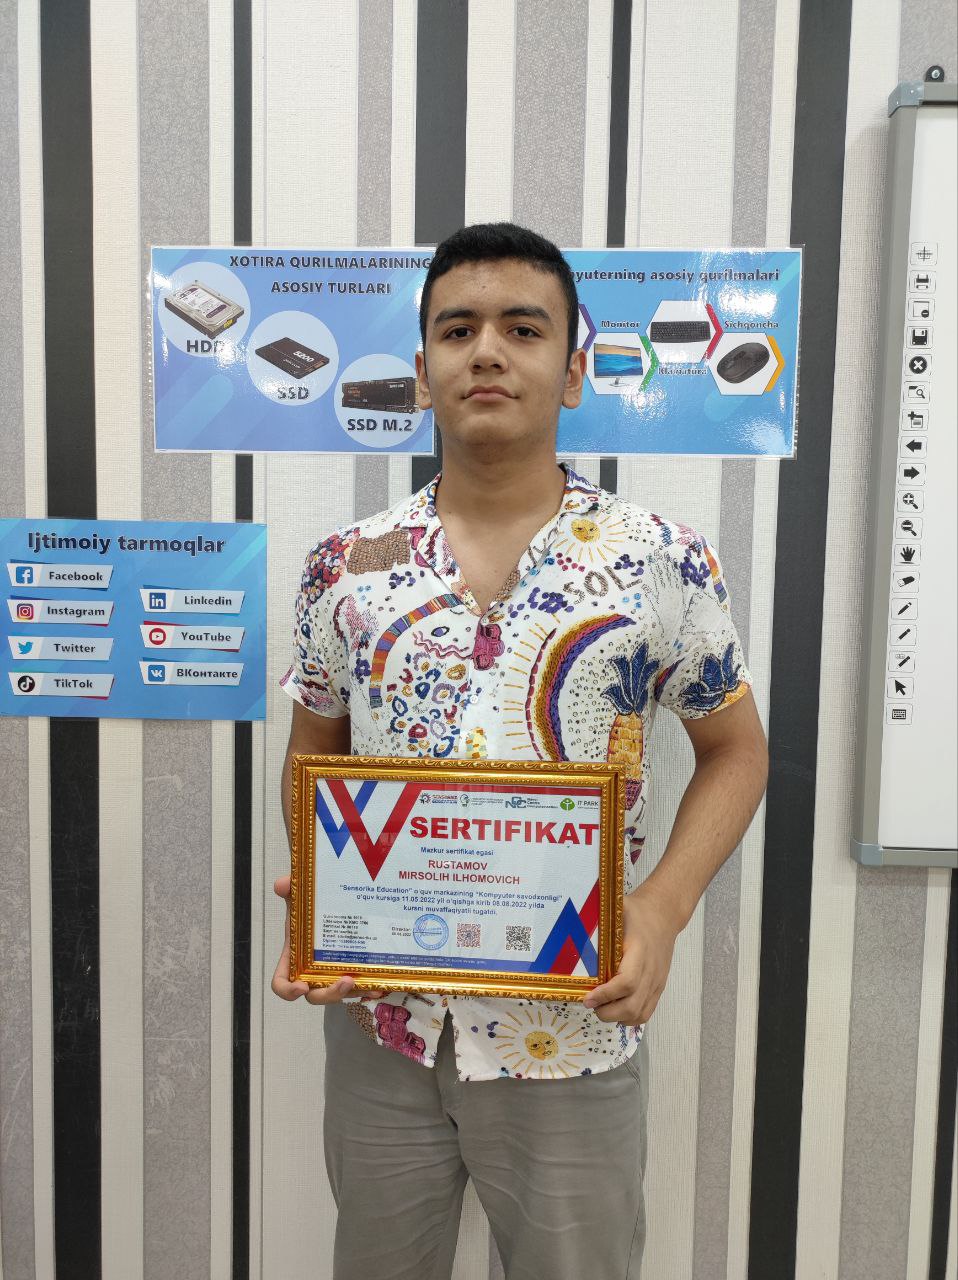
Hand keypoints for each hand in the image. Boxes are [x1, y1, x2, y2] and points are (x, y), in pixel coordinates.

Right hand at [270, 875, 381, 1005]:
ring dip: (353, 993)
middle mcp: (312, 972)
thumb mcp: (300, 899)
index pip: (282, 983)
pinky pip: (358, 989)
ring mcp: (333, 975)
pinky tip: (381, 986)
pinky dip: (368, 990)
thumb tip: (282, 885)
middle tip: (346, 981)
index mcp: (295, 959)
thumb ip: (290, 890)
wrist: (335, 907)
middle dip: (330, 994)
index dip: (288, 991)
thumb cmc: (312, 912)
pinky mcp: (352, 973)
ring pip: (340, 994)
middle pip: (315, 996)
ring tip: (368, 985)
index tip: (301, 986)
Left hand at [582, 884, 681, 1024]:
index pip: (627, 982)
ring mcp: (656, 982)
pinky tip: (614, 1009)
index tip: (587, 998)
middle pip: (632, 1005)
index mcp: (640, 952)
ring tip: (600, 1006)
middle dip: (606, 1012)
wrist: (664, 916)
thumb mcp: (617, 911)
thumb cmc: (636, 913)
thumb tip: (569, 926)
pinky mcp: (658, 988)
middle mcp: (651, 971)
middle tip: (589, 1003)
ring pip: (639, 1014)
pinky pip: (646, 1013)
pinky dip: (628, 1018)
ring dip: (616, 1017)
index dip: (606, 995)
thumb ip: (597, 920)